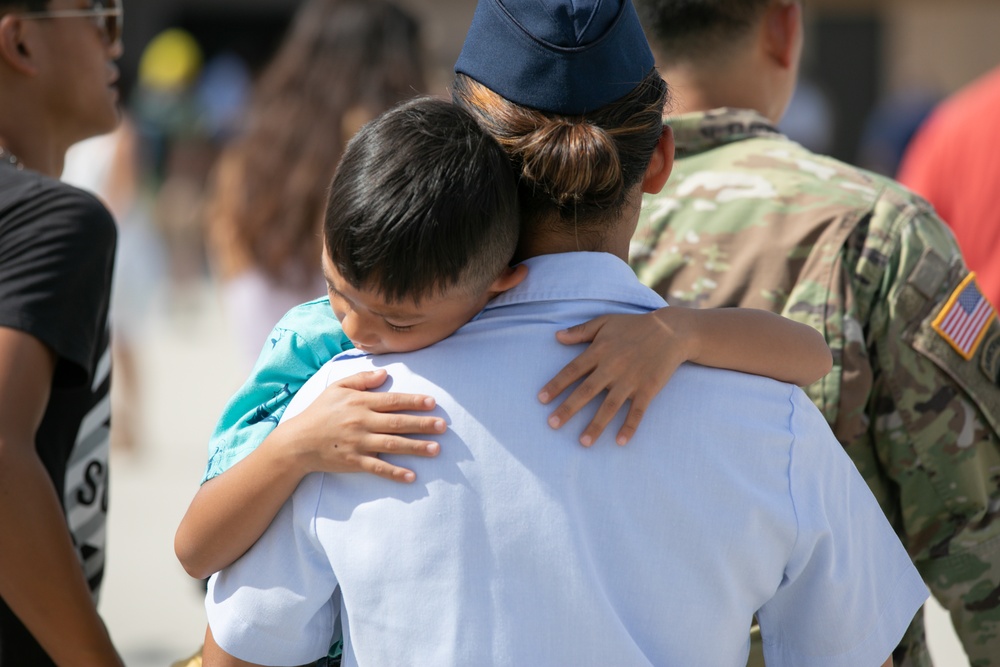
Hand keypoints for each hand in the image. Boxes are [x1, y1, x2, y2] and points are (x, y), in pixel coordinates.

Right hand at [281, 369, 445, 481]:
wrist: (297, 442)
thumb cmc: (320, 412)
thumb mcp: (337, 389)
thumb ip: (361, 380)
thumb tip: (385, 374)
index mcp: (360, 403)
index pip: (392, 401)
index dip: (413, 402)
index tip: (432, 403)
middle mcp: (361, 422)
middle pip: (397, 423)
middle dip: (422, 424)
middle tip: (443, 426)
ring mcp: (358, 443)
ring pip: (392, 445)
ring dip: (415, 447)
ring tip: (436, 449)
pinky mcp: (354, 462)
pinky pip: (378, 468)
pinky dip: (395, 473)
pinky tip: (412, 476)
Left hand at [538, 311, 690, 446]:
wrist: (671, 331)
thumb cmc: (634, 325)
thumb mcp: (605, 322)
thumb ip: (581, 331)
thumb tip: (556, 336)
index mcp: (599, 351)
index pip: (573, 370)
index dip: (556, 385)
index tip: (541, 400)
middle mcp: (612, 367)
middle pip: (586, 391)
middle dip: (568, 408)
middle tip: (552, 424)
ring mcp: (631, 380)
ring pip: (610, 406)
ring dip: (596, 425)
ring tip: (583, 442)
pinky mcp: (648, 388)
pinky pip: (637, 411)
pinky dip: (629, 426)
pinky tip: (620, 441)